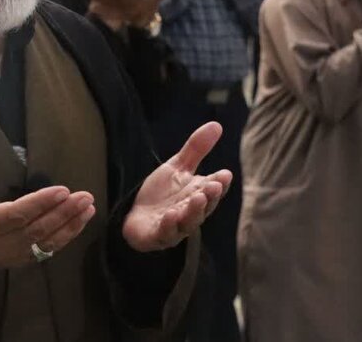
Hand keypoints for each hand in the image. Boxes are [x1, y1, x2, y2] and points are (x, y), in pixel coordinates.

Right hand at [0, 152, 95, 269]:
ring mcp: (12, 256)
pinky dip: (66, 237)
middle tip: (84, 196)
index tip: (62, 190)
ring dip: (70, 225)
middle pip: (36, 230)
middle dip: (63, 213)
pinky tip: (79, 222)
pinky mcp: (21, 259)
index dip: (40, 204)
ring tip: (88, 207)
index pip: (15, 216)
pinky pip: (47, 250)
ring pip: (45, 241)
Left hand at [122, 122, 232, 251]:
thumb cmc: (162, 194)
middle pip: (203, 206)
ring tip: (197, 198)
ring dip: (193, 211)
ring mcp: (175, 226)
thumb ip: (196, 149)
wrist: (136, 216)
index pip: (212, 189)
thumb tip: (217, 125)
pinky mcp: (157, 236)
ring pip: (188, 221)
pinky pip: (165, 233)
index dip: (219, 183)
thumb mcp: (176, 167)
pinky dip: (169, 225)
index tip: (225, 174)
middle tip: (213, 186)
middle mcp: (190, 212)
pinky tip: (170, 215)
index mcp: (197, 195)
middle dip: (209, 197)